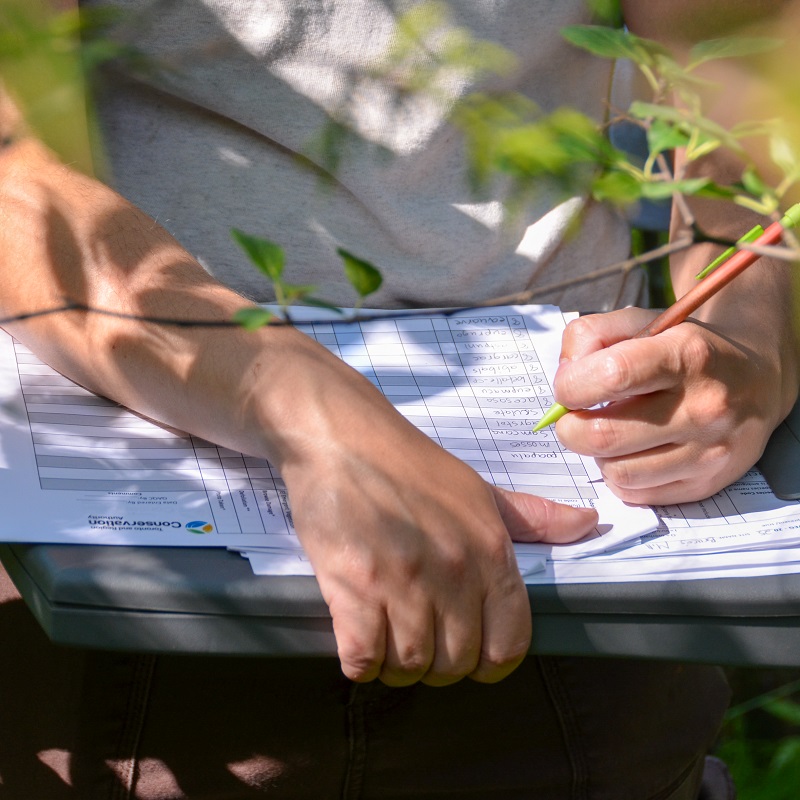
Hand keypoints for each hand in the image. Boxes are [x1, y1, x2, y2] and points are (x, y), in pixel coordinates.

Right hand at [274, 344, 597, 686]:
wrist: (341, 436)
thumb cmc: (407, 462)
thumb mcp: (478, 488)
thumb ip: (532, 517)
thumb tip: (586, 523)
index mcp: (489, 550)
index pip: (509, 644)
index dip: (491, 662)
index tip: (470, 655)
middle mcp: (453, 571)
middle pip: (457, 663)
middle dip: (439, 665)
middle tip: (419, 640)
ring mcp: (402, 582)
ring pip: (410, 666)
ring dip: (397, 664)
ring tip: (387, 637)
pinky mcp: (353, 588)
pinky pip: (362, 658)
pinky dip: (361, 659)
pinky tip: (358, 636)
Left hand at [552, 307, 795, 504]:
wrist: (758, 380)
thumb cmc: (684, 351)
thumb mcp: (641, 322)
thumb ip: (590, 336)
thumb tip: (564, 382)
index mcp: (686, 354)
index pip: (611, 375)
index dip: (572, 386)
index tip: (569, 388)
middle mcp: (703, 405)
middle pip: (603, 435)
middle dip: (571, 429)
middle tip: (576, 418)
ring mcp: (708, 450)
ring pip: (616, 471)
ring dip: (598, 455)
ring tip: (611, 433)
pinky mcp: (707, 483)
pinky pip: (637, 493)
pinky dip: (621, 475)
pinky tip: (632, 452)